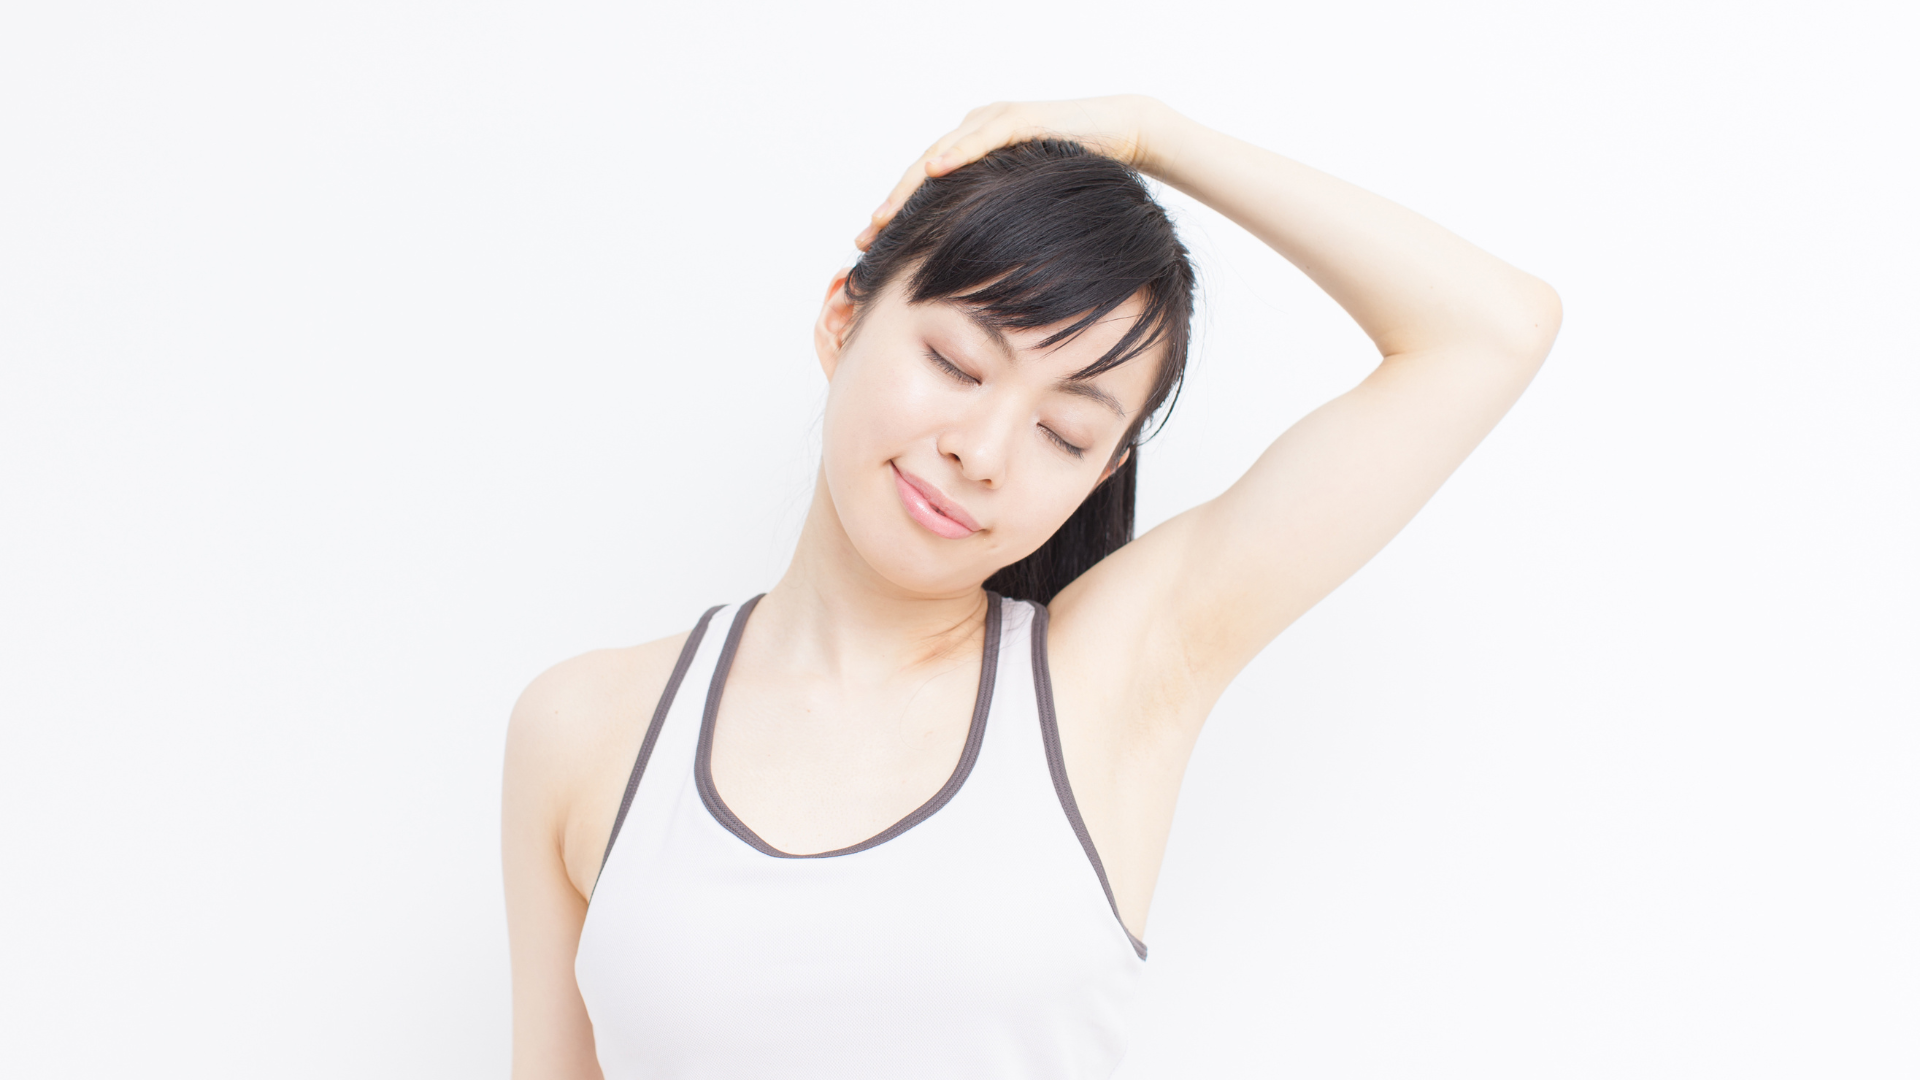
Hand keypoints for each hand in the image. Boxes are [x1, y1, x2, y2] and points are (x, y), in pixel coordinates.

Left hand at [854, 95, 1175, 249]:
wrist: (1120, 132)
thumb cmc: (1074, 173)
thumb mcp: (1026, 207)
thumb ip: (999, 226)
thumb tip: (976, 273)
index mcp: (970, 154)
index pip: (923, 189)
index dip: (897, 217)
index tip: (871, 248)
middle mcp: (973, 132)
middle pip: (919, 174)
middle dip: (891, 207)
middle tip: (866, 238)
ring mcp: (992, 122)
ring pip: (938, 156)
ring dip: (910, 187)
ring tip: (885, 216)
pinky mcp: (1017, 118)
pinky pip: (980, 138)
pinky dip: (956, 154)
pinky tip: (934, 172)